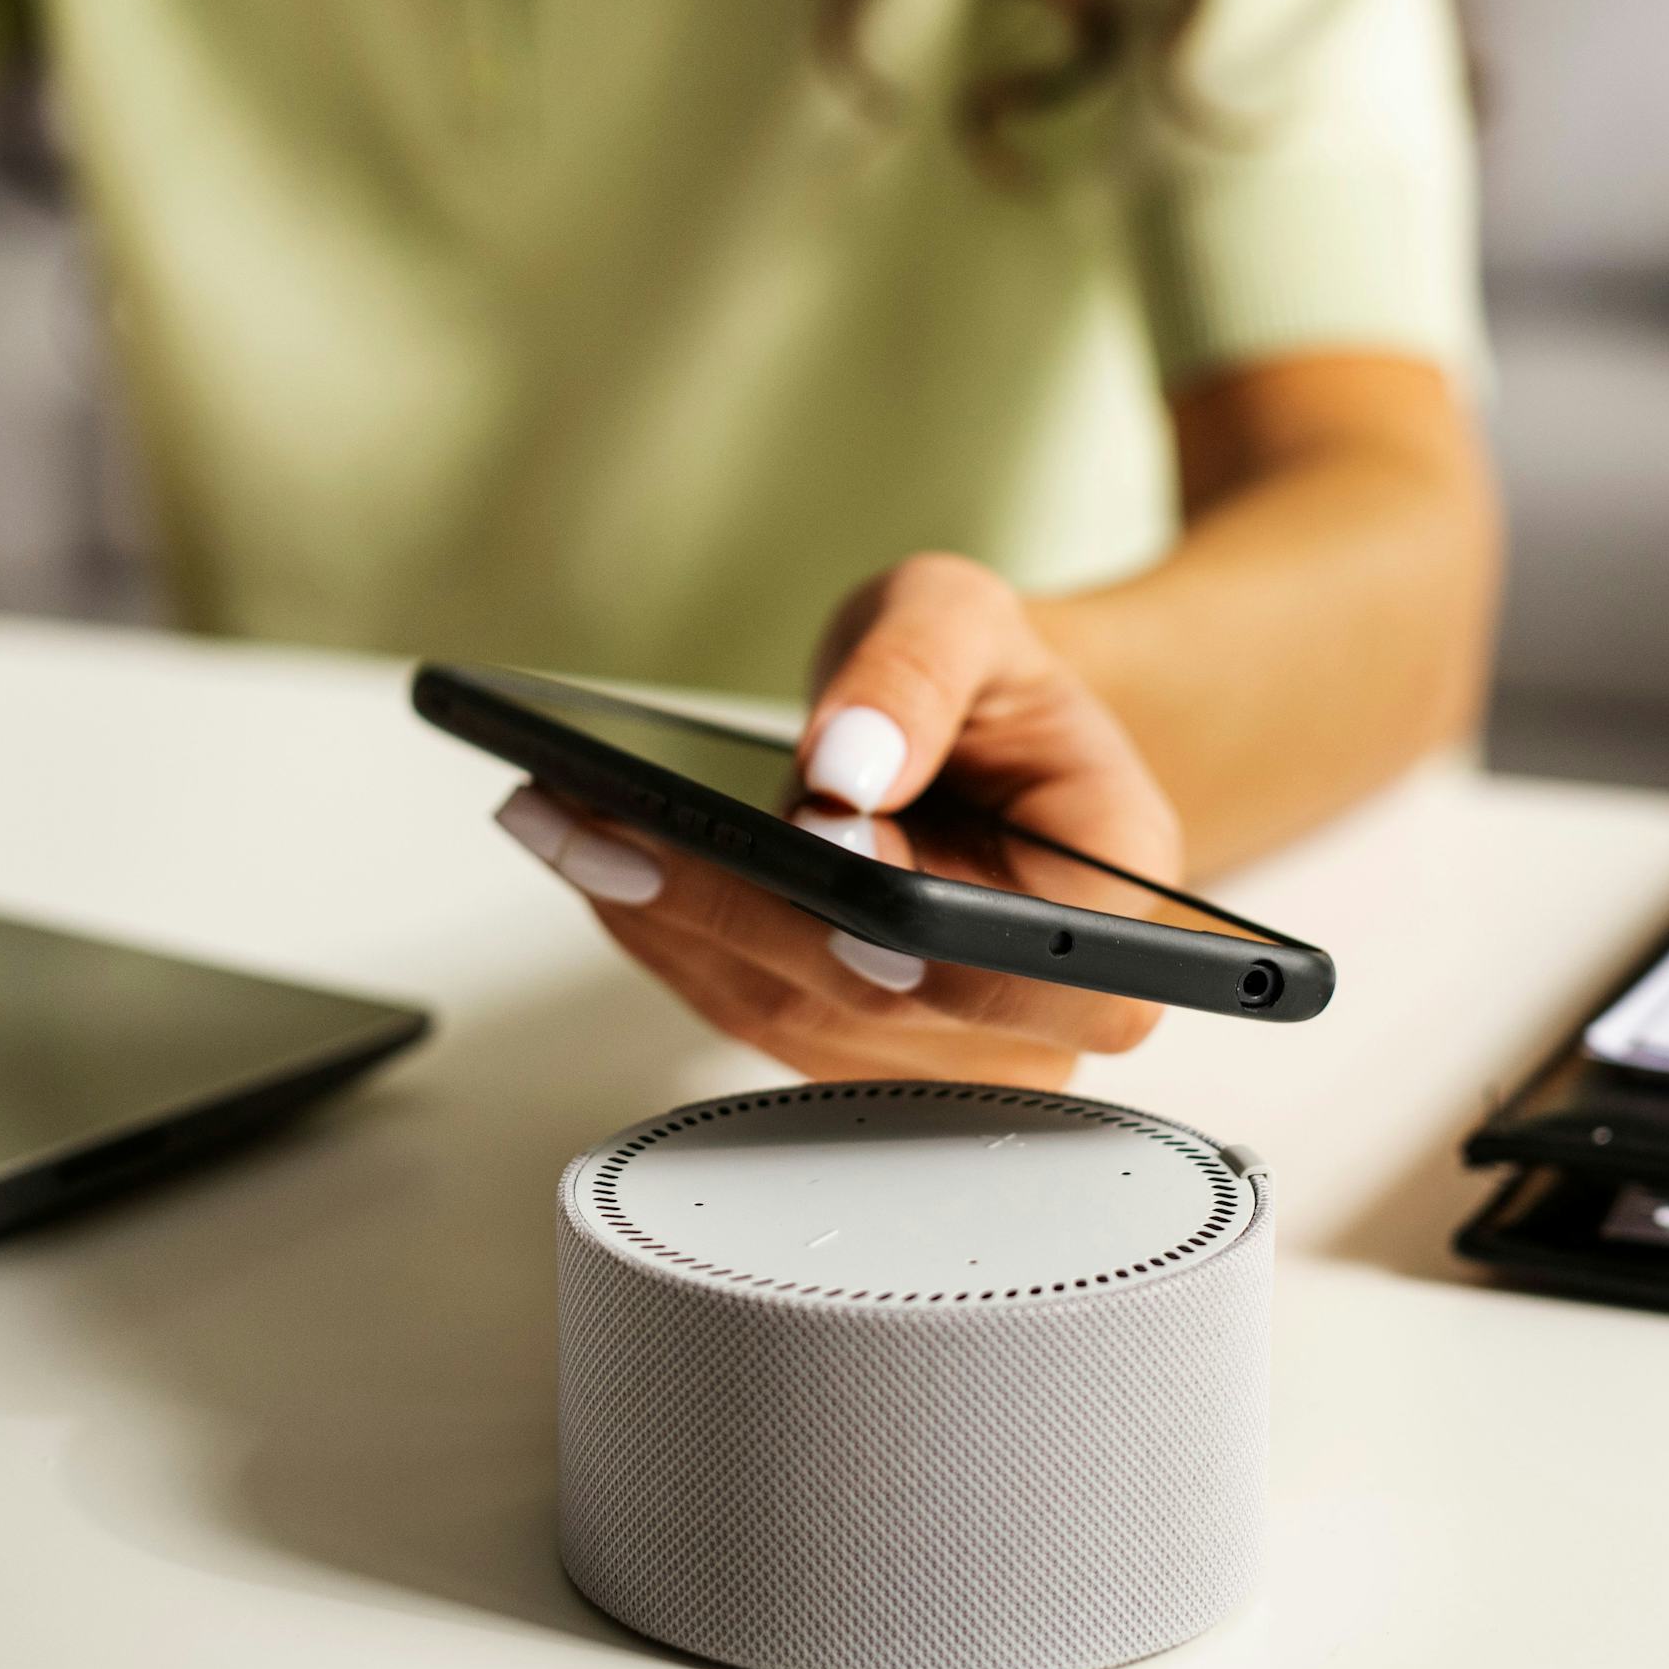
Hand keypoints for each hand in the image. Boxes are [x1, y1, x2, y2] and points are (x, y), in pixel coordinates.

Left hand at [500, 554, 1174, 1087]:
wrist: (968, 738)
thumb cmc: (987, 687)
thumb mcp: (964, 618)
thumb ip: (919, 672)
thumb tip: (846, 763)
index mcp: (1109, 904)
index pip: (1049, 973)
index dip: (933, 941)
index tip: (830, 858)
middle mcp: (1034, 1008)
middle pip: (878, 997)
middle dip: (730, 906)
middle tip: (607, 823)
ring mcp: (936, 1048)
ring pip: (787, 1013)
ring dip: (662, 917)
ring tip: (559, 817)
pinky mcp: (845, 1050)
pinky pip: (740, 1006)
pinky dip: (657, 927)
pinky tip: (586, 847)